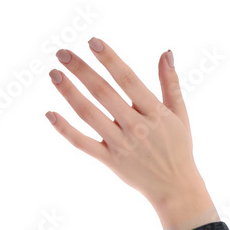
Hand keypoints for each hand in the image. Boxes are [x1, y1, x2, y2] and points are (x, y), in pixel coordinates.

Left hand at [46, 38, 218, 229]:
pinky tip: (50, 114)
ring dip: (69, 93)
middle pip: (104, 93)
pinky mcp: (110, 160)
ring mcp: (122, 145)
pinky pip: (83, 143)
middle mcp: (137, 127)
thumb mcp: (179, 114)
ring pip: (90, 114)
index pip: (128, 80)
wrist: (176, 187)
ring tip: (54, 73)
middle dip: (81, 70)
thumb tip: (166, 52)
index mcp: (155, 113)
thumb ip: (170, 83)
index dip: (110, 60)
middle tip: (62, 53)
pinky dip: (65, 130)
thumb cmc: (178, 147)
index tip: (92, 42)